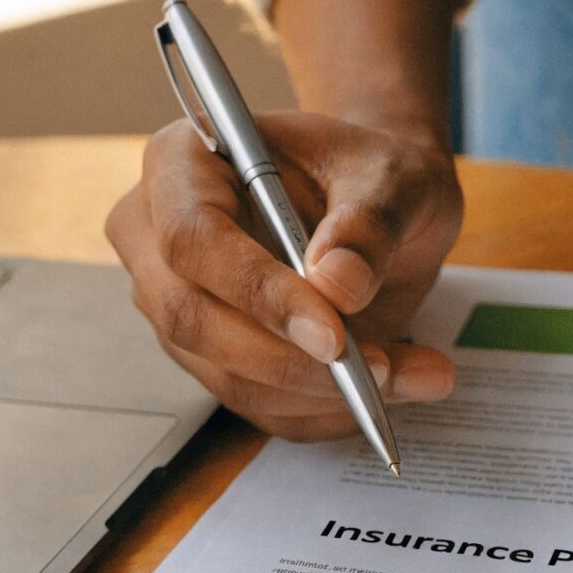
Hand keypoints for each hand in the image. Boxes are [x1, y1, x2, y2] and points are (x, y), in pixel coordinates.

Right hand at [108, 110, 463, 438]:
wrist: (378, 205)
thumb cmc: (373, 175)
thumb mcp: (393, 177)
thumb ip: (369, 221)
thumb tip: (338, 285)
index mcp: (182, 162)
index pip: (194, 238)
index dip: (257, 291)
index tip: (333, 333)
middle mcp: (157, 235)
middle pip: (192, 318)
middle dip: (288, 359)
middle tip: (379, 370)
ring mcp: (175, 303)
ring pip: (227, 374)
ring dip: (323, 393)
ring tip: (415, 375)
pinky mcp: (208, 357)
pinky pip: (257, 403)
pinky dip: (326, 410)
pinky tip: (389, 387)